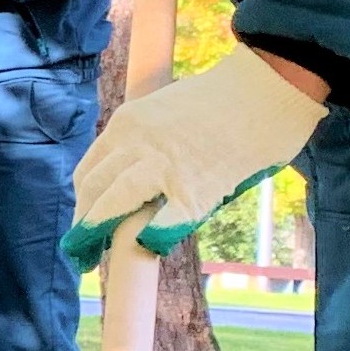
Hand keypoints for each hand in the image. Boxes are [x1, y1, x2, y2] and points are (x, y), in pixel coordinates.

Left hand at [60, 51, 327, 265]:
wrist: (266, 90)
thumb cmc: (224, 100)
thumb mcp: (166, 109)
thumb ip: (146, 140)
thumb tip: (135, 176)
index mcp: (127, 123)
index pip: (89, 171)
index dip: (84, 201)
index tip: (85, 219)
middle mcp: (135, 144)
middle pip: (93, 190)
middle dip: (85, 224)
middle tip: (84, 249)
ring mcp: (162, 168)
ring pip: (112, 205)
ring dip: (99, 234)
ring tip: (97, 259)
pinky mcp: (193, 191)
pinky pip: (159, 224)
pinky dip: (149, 239)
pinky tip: (145, 249)